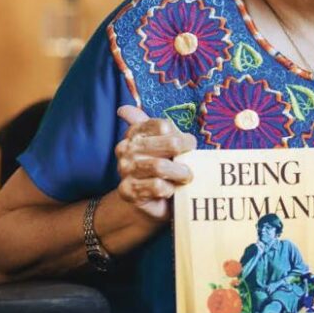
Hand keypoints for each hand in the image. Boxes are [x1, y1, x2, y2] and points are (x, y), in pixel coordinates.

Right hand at [114, 105, 196, 222]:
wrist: (150, 203)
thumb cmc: (162, 170)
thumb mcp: (162, 144)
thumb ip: (153, 126)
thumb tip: (123, 109)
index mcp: (135, 133)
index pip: (164, 125)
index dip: (182, 137)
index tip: (187, 146)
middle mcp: (126, 148)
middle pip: (169, 144)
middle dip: (185, 155)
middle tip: (190, 165)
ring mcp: (125, 169)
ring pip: (161, 166)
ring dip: (180, 174)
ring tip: (184, 178)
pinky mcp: (128, 190)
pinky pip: (157, 187)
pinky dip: (170, 190)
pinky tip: (169, 191)